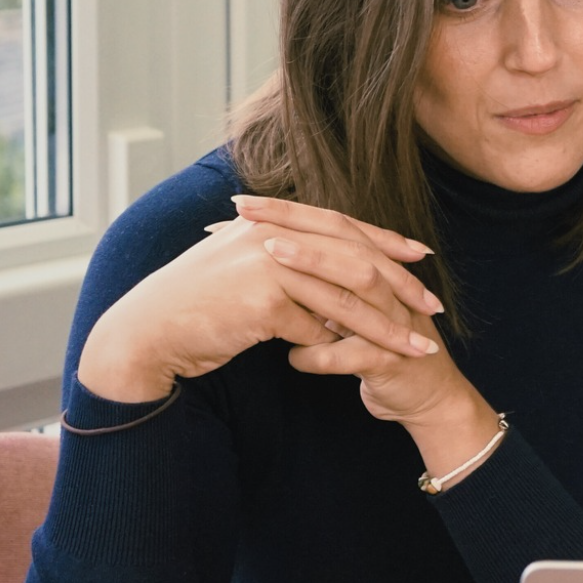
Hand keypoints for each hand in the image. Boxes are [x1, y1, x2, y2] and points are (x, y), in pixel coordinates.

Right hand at [77, 195, 441, 404]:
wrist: (147, 331)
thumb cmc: (197, 304)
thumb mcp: (244, 268)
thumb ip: (289, 261)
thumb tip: (339, 278)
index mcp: (272, 221)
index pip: (343, 225)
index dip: (386, 241)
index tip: (421, 257)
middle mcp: (272, 235)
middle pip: (356, 259)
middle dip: (402, 286)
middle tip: (434, 307)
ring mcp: (268, 266)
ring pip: (346, 299)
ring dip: (386, 328)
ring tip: (417, 348)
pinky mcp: (264, 302)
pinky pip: (315, 329)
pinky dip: (330, 347)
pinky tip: (344, 360)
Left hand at [228, 199, 504, 480]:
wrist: (427, 397)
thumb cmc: (376, 349)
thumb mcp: (347, 310)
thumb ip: (321, 284)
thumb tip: (268, 255)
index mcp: (376, 273)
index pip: (333, 229)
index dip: (290, 213)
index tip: (242, 205)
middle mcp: (389, 290)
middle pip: (348, 247)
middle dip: (299, 228)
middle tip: (250, 218)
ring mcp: (395, 323)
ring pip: (358, 289)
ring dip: (317, 269)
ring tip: (272, 257)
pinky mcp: (393, 361)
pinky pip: (355, 355)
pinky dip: (320, 356)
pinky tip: (291, 358)